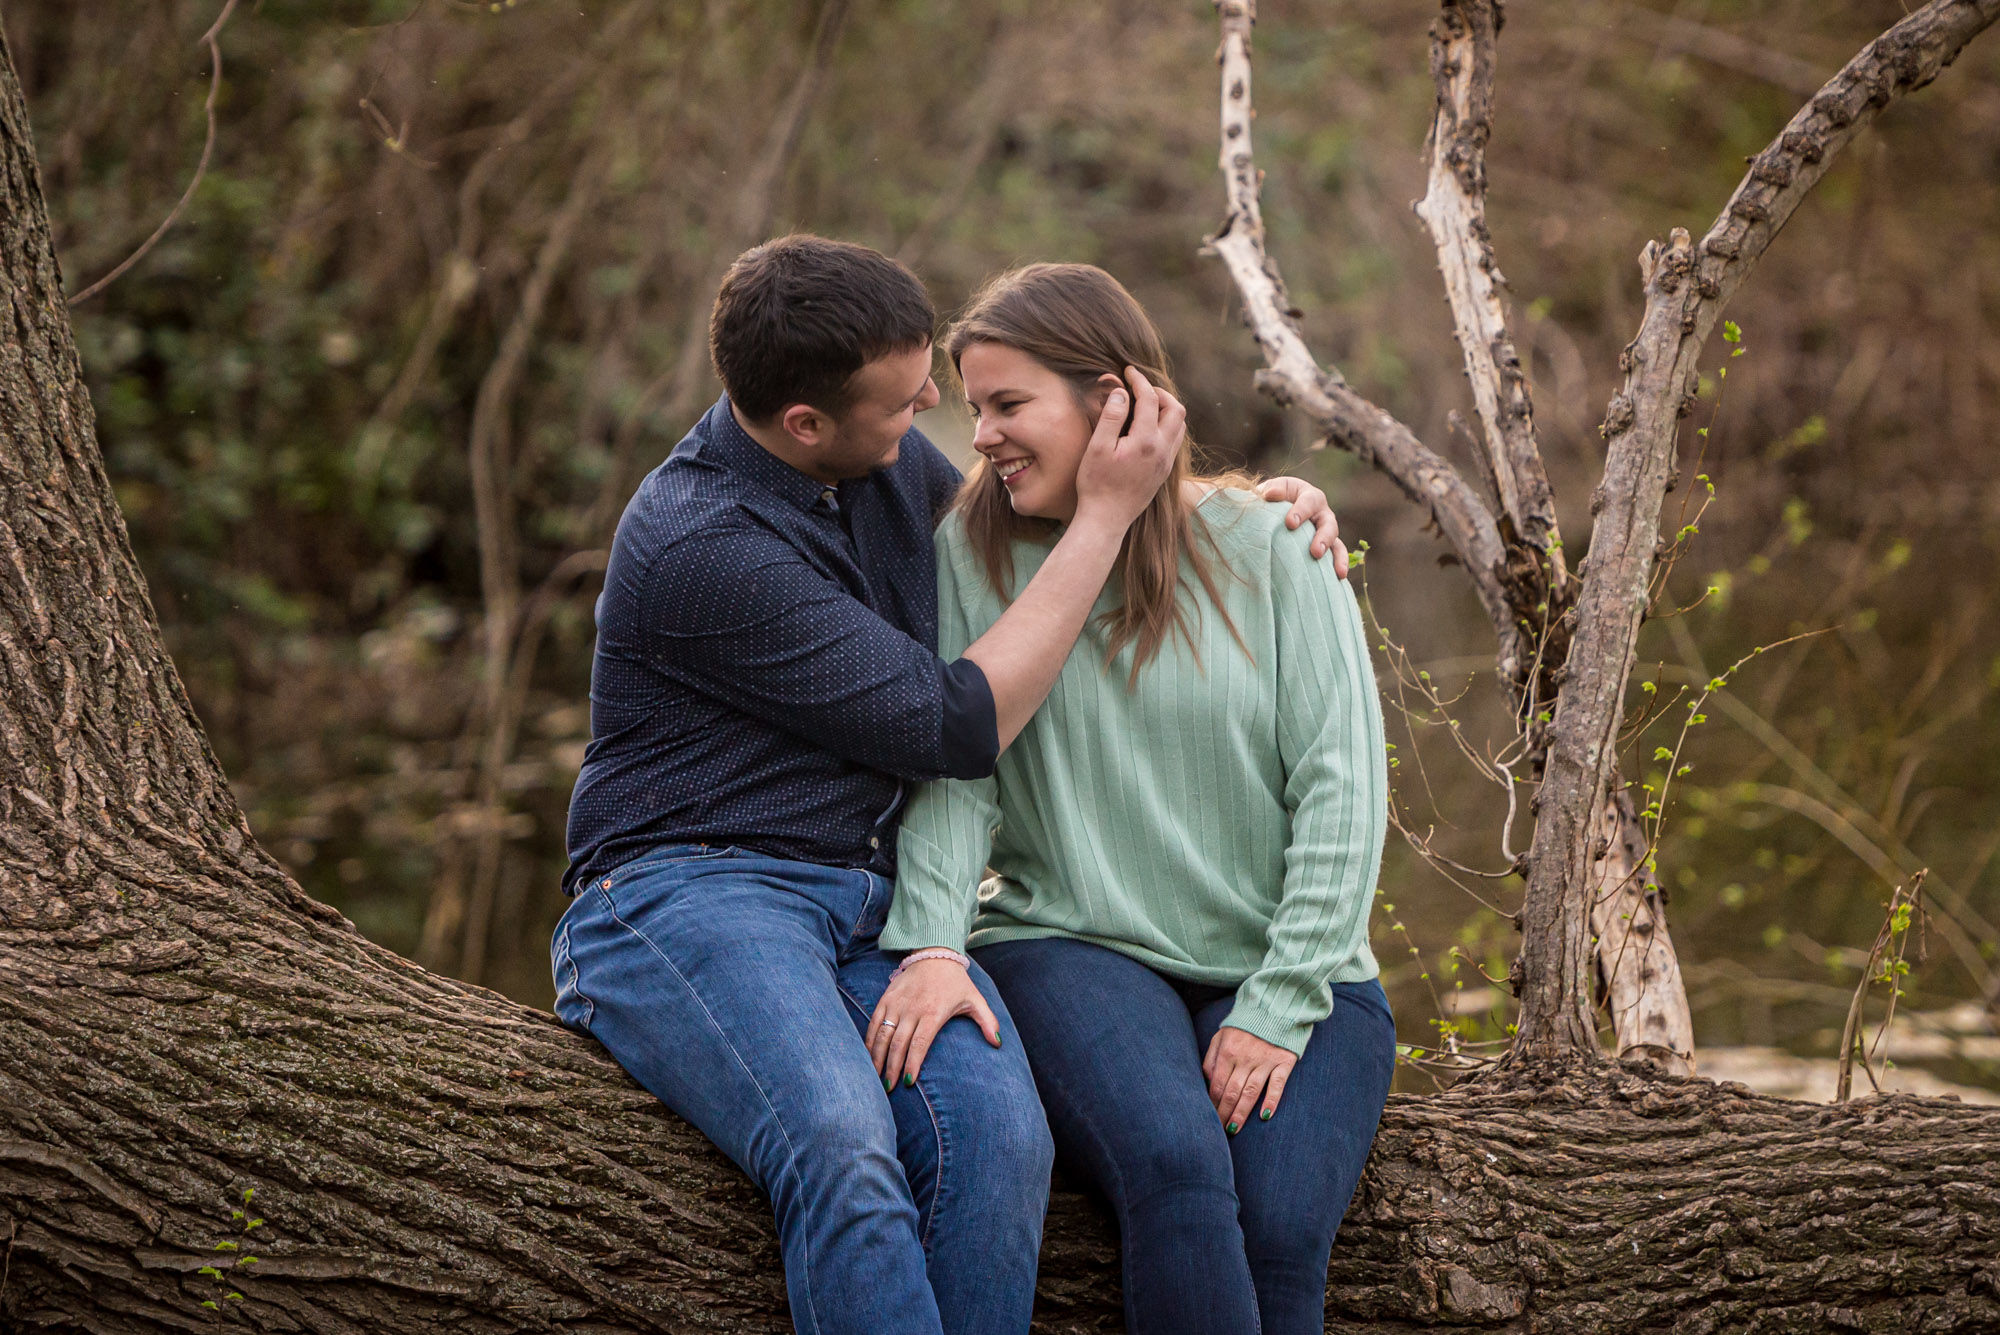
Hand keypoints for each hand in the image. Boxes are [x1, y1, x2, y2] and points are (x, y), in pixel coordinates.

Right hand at [867, 958, 1000, 1088]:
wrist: (934, 953)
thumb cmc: (955, 982)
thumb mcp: (975, 999)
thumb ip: (988, 1021)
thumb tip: (998, 1043)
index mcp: (933, 1012)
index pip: (919, 1043)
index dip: (912, 1063)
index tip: (908, 1082)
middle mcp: (912, 1009)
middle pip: (898, 1044)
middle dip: (892, 1068)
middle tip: (889, 1088)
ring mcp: (897, 1003)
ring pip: (882, 1035)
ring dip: (877, 1058)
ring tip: (875, 1077)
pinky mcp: (886, 998)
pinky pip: (873, 1022)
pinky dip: (868, 1040)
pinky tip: (867, 1056)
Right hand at [1073, 366, 1185, 528]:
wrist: (1106, 519)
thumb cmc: (1096, 484)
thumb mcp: (1097, 447)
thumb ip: (1112, 416)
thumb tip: (1121, 392)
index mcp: (1145, 441)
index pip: (1149, 399)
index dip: (1139, 380)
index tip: (1128, 371)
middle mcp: (1162, 450)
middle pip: (1175, 409)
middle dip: (1160, 392)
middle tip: (1140, 387)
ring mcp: (1166, 462)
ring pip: (1179, 425)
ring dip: (1166, 409)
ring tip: (1146, 404)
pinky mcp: (1164, 472)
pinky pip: (1175, 440)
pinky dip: (1167, 425)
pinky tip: (1148, 427)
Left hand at [1203, 1025, 1297, 1133]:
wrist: (1274, 1007)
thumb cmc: (1244, 1026)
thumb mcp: (1221, 1036)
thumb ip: (1211, 1058)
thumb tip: (1206, 1081)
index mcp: (1227, 1052)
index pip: (1216, 1085)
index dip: (1212, 1104)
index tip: (1208, 1119)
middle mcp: (1245, 1058)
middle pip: (1231, 1092)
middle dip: (1223, 1114)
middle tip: (1219, 1132)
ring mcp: (1265, 1060)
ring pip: (1251, 1092)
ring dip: (1241, 1113)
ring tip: (1234, 1128)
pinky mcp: (1283, 1061)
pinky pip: (1277, 1084)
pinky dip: (1271, 1101)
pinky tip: (1264, 1116)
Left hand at [1256, 476, 1348, 576]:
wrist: (1274, 510)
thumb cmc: (1272, 499)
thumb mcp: (1271, 490)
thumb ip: (1271, 490)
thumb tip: (1270, 495)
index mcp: (1309, 496)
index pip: (1308, 502)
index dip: (1301, 511)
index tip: (1290, 523)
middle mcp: (1322, 514)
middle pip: (1328, 524)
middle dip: (1323, 538)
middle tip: (1315, 552)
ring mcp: (1325, 533)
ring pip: (1337, 544)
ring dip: (1338, 557)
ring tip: (1338, 572)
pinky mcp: (1325, 549)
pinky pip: (1335, 558)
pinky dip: (1338, 568)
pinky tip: (1338, 582)